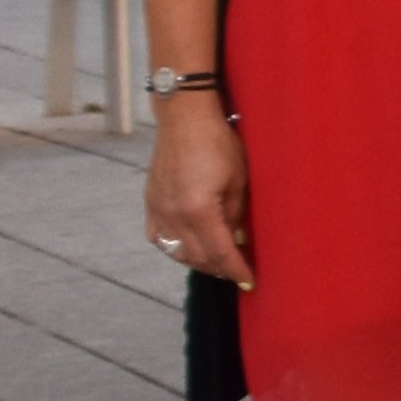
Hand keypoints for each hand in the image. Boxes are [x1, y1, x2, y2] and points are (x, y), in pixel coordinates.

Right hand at [147, 101, 248, 284]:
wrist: (184, 119)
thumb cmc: (218, 143)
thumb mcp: (238, 180)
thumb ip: (237, 215)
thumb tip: (238, 240)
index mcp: (198, 210)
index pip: (219, 252)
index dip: (236, 269)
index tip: (250, 281)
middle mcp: (172, 215)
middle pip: (196, 257)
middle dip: (219, 268)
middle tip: (238, 271)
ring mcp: (158, 210)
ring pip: (176, 251)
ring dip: (199, 261)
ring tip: (219, 262)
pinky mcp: (150, 202)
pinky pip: (159, 238)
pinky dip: (176, 248)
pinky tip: (190, 247)